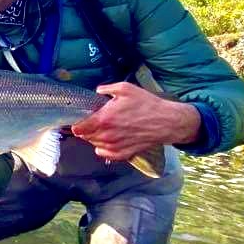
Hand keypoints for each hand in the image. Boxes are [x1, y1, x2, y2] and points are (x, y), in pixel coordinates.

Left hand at [70, 82, 199, 162]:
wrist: (166, 122)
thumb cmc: (146, 104)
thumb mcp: (125, 88)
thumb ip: (106, 89)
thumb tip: (97, 91)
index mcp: (104, 119)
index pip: (78, 129)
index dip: (77, 124)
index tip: (80, 119)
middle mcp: (106, 136)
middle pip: (85, 137)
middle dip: (87, 129)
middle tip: (95, 121)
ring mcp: (114, 147)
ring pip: (94, 145)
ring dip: (95, 137)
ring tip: (105, 128)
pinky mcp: (123, 154)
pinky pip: (104, 153)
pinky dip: (103, 147)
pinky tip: (110, 139)